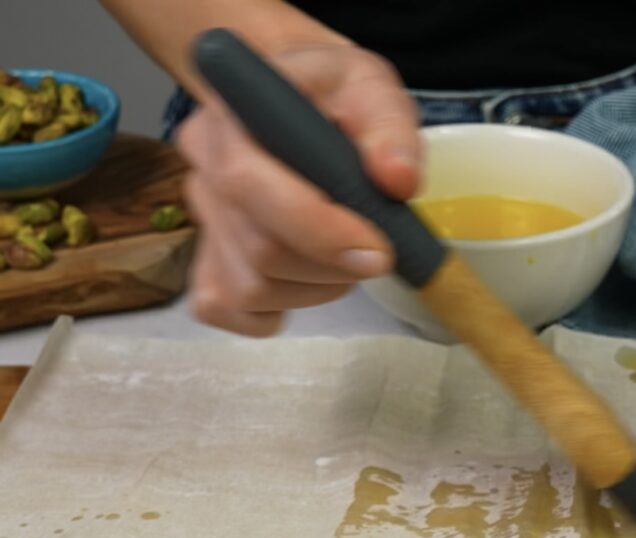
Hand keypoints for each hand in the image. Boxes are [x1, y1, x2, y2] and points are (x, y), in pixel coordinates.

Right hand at [177, 35, 419, 335]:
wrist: (303, 105)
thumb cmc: (336, 100)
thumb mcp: (372, 91)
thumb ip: (390, 128)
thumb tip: (398, 179)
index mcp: (231, 117)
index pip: (249, 183)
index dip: (317, 231)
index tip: (378, 252)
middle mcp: (203, 170)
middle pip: (260, 251)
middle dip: (332, 268)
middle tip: (375, 254)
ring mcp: (202, 221)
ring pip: (252, 287)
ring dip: (316, 289)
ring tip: (343, 257)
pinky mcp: (205, 264)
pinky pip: (226, 309)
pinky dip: (274, 312)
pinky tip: (304, 281)